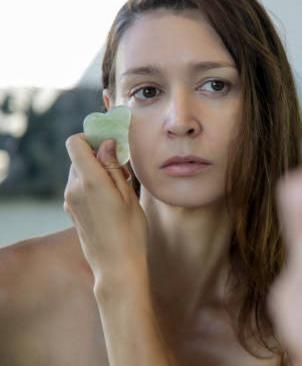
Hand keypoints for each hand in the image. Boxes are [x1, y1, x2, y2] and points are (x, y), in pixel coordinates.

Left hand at [64, 134, 147, 286]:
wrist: (117, 265)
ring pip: (79, 173)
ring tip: (119, 188)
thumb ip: (113, 166)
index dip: (91, 138)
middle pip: (78, 157)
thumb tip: (106, 144)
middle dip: (98, 157)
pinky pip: (78, 188)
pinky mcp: (71, 211)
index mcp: (89, 181)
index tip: (110, 144)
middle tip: (122, 171)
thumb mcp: (127, 194)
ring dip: (96, 172)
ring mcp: (70, 201)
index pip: (75, 143)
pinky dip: (92, 185)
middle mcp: (74, 189)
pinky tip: (110, 201)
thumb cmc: (130, 230)